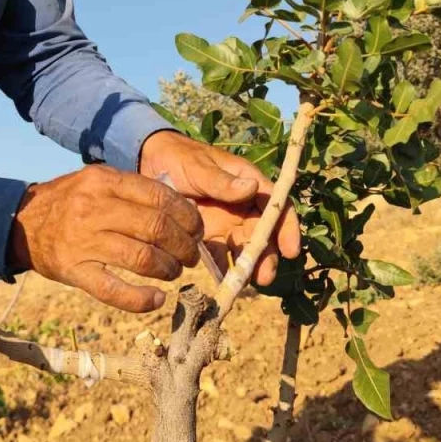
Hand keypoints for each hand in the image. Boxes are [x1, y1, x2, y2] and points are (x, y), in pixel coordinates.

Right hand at [7, 165, 203, 312]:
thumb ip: (132, 189)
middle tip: (189, 255)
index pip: (160, 197)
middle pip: (156, 228)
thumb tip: (180, 208)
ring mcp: (84, 242)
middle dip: (183, 245)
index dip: (187, 216)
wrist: (22, 224)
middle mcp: (95, 209)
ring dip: (168, 269)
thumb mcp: (96, 180)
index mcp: (104, 182)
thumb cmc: (70, 201)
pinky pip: (114, 291)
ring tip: (173, 272)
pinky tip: (156, 299)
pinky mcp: (75, 272)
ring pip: (143, 258)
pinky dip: (141, 299)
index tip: (196, 229)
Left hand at [138, 129, 300, 287]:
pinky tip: (222, 283)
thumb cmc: (179, 157)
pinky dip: (223, 270)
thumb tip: (251, 188)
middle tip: (264, 277)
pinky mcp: (208, 237)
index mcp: (247, 183)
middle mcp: (241, 206)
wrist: (149, 163)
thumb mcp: (199, 167)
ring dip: (248, 267)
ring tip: (243, 284)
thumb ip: (222, 181)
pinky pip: (220, 256)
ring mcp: (225, 223)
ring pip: (244, 248)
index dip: (287, 227)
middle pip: (262, 233)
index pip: (276, 205)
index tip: (291, 250)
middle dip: (266, 256)